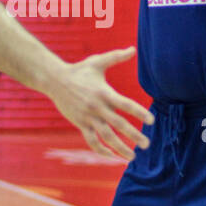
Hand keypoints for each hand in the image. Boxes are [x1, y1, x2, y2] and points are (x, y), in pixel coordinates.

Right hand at [50, 46, 154, 161]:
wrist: (54, 80)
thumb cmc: (79, 70)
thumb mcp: (98, 62)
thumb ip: (117, 57)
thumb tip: (133, 49)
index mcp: (104, 92)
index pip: (126, 104)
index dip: (139, 113)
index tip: (151, 120)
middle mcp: (97, 107)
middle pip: (118, 124)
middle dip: (134, 135)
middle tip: (147, 144)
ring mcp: (88, 117)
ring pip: (106, 137)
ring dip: (120, 148)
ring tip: (132, 156)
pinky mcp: (80, 124)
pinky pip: (91, 141)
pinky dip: (101, 150)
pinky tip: (112, 156)